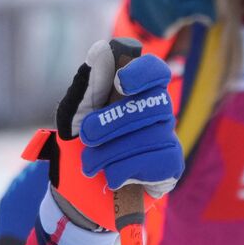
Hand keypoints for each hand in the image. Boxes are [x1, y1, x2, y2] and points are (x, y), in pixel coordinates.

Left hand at [57, 40, 183, 198]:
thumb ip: (88, 84)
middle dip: (112, 122)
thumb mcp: (73, 115)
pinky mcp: (170, 167)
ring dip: (112, 152)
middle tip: (86, 137)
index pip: (155, 71)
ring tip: (90, 164)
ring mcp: (166, 139)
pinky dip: (126, 169)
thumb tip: (102, 49)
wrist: (76, 196)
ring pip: (151, 136)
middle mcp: (156, 113)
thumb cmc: (78, 149)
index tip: (121, 83)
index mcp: (134, 94)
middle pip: (152, 104)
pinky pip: (158, 160)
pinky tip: (112, 178)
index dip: (143, 72)